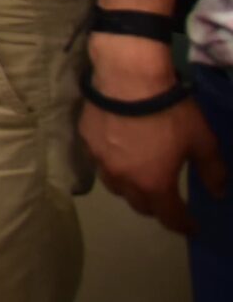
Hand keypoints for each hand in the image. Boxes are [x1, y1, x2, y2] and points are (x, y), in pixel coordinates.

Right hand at [83, 36, 225, 233]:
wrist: (128, 77)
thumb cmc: (169, 111)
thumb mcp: (202, 141)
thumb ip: (212, 171)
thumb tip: (218, 193)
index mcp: (154, 184)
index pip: (170, 216)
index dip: (183, 225)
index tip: (192, 226)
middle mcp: (124, 179)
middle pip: (139, 205)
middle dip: (155, 206)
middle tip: (165, 199)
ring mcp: (101, 160)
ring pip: (115, 186)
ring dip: (129, 187)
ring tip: (137, 176)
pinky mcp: (86, 140)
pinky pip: (99, 162)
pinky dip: (111, 163)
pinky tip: (117, 151)